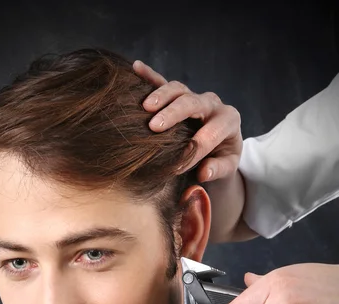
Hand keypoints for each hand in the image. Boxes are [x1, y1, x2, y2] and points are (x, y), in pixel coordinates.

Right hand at [133, 60, 242, 181]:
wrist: (220, 146)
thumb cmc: (222, 158)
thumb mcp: (227, 166)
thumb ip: (218, 169)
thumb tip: (204, 172)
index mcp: (228, 119)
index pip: (210, 134)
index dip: (194, 150)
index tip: (177, 168)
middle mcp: (212, 103)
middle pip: (192, 102)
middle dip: (173, 114)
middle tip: (154, 127)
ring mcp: (194, 96)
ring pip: (178, 90)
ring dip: (161, 96)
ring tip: (145, 108)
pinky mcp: (180, 95)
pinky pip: (164, 82)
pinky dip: (150, 75)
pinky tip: (137, 67)